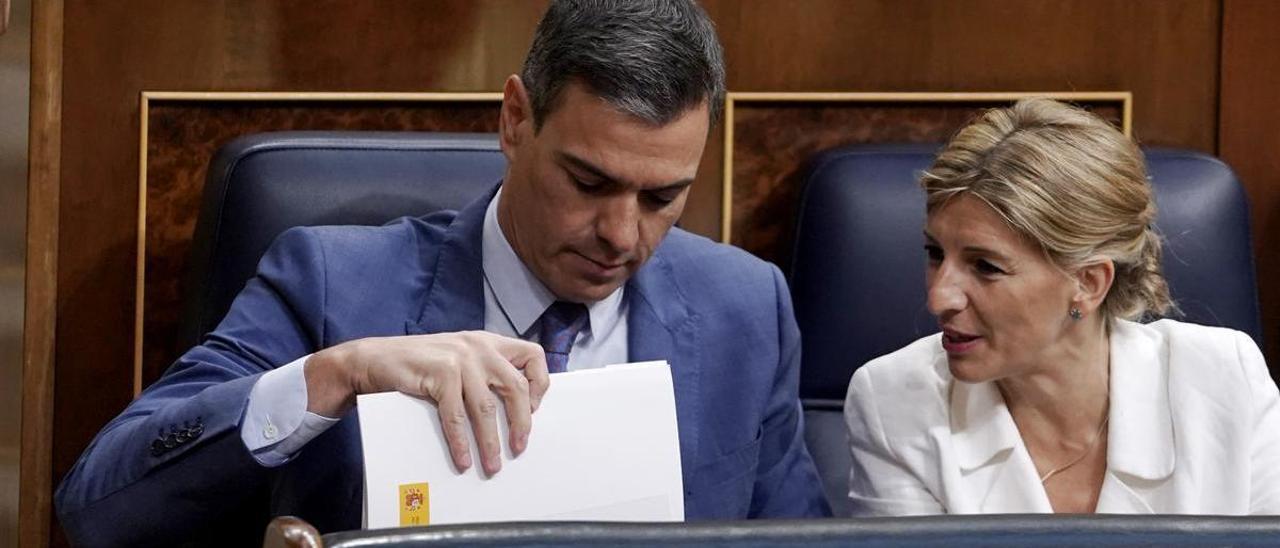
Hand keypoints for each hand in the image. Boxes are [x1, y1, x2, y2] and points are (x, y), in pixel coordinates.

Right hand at [304, 331, 548, 475]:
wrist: (376, 358)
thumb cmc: (421, 365)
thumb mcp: (460, 359)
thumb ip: (486, 373)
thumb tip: (515, 412)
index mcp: (490, 342)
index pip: (534, 355)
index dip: (540, 384)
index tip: (533, 410)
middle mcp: (479, 347)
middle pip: (516, 387)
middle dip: (520, 423)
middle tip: (519, 448)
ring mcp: (459, 359)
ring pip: (486, 408)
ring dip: (491, 441)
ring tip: (492, 465)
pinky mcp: (440, 374)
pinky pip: (456, 416)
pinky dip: (461, 441)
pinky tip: (463, 459)